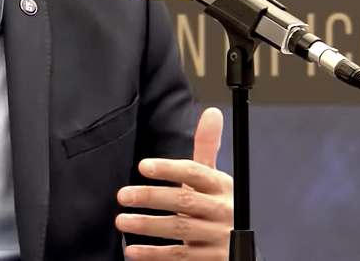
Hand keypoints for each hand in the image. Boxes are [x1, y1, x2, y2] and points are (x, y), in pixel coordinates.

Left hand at [116, 107, 232, 259]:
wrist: (237, 246)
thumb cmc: (216, 204)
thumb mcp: (212, 177)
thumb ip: (207, 147)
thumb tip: (211, 113)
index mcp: (220, 187)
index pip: (195, 173)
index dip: (169, 169)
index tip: (143, 165)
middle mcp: (221, 211)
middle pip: (183, 202)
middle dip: (151, 198)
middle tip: (122, 195)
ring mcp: (216, 237)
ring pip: (179, 230)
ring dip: (148, 226)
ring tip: (122, 220)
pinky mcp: (209, 259)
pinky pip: (179, 257)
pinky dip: (154, 255)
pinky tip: (133, 251)